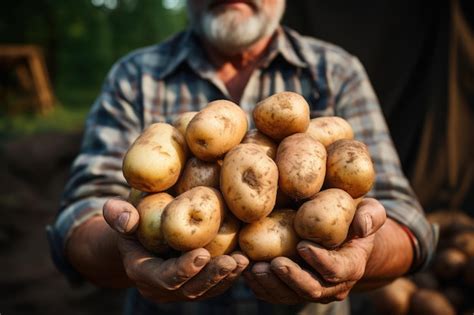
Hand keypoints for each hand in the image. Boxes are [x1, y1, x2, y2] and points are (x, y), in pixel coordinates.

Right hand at [103, 198, 248, 302]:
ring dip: (225, 278)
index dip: (183, 269)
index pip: (164, 278)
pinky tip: (244, 261)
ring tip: (242, 261)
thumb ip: (119, 215)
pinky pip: (214, 286)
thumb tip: (122, 216)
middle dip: (211, 276)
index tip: (202, 253)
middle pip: (189, 289)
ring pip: (205, 291)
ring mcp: (179, 290)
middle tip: (231, 260)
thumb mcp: (123, 216)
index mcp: (142, 272)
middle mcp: (161, 288)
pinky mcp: (196, 285)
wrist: (142, 237)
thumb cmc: (134, 221)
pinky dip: (230, 276)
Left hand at [243, 198, 385, 303]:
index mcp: (351, 265)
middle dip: (291, 278)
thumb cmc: (354, 217)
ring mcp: (311, 288)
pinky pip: (276, 294)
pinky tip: (246, 270)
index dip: (320, 261)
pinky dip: (260, 286)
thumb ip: (371, 216)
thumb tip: (361, 225)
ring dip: (271, 285)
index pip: (336, 270)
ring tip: (254, 269)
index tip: (302, 245)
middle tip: (274, 263)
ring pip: (290, 295)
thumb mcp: (370, 210)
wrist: (343, 236)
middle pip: (311, 289)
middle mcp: (332, 284)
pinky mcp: (292, 288)